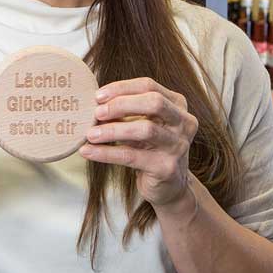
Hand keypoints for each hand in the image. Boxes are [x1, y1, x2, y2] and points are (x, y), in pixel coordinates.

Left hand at [79, 77, 198, 211]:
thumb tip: (95, 102)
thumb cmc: (150, 148)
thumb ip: (126, 111)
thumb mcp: (142, 124)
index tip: (98, 96)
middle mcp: (184, 122)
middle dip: (121, 105)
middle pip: (154, 103)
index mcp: (177, 105)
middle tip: (96, 113)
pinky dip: (107, 153)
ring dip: (112, 130)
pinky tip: (89, 152)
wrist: (169, 186)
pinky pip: (132, 156)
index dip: (121, 88)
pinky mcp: (167, 168)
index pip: (149, 86)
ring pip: (144, 130)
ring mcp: (178, 146)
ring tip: (90, 134)